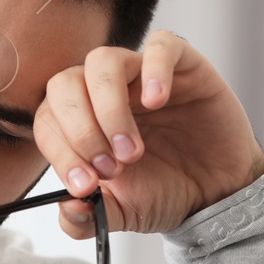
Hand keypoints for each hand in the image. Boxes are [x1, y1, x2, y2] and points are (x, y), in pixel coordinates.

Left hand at [33, 30, 263, 238]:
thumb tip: (66, 209)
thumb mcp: (118, 214)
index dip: (60, 152)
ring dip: (109, 108)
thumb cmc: (164, 190)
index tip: (85, 185)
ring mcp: (140, 74)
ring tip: (132, 151)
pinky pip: (160, 43)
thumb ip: (84, 220)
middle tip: (112, 168)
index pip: (47, 120)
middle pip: (64, 84)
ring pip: (103, 61)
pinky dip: (154, 69)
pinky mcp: (182, 64)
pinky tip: (158, 102)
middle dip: (81, 131)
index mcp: (79, 121)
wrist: (216, 193)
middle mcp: (102, 92)